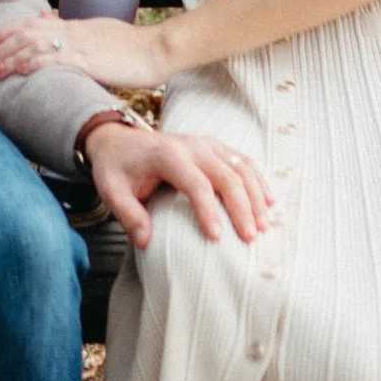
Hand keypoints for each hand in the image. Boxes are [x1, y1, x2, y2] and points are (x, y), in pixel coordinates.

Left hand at [0, 10, 168, 91]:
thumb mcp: (103, 38)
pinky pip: (55, 59)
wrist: (158, 49)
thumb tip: (65, 46)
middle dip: (2, 46)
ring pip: (35, 45)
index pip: (34, 23)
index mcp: (76, 26)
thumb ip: (81, 39)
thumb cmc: (135, 49)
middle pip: (28, 33)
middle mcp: (73, 31)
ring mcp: (80, 44)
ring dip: (9, 58)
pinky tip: (19, 72)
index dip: (9, 31)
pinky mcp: (89, 60)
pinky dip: (33, 64)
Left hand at [82, 115, 269, 250]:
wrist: (118, 139)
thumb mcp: (111, 190)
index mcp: (168, 156)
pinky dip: (259, 180)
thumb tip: (146, 241)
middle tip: (251, 237)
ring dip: (256, 195)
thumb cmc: (116, 168)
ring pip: (241, 166)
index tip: (217, 239)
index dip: (208, 211)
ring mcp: (206, 144)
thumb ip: (128, 215)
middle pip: (227, 175)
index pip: (196, 184)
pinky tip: (269, 201)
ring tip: (264, 225)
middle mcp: (192, 146)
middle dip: (243, 207)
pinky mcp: (214, 146)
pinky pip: (243, 160)